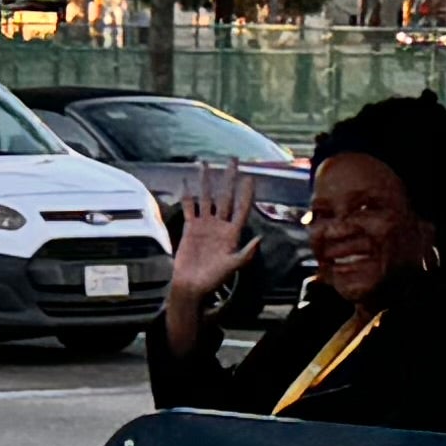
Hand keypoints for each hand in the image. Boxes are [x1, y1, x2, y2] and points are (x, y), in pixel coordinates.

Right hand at [162, 162, 254, 326]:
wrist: (191, 285)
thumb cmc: (213, 279)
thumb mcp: (232, 267)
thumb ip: (245, 253)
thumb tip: (260, 239)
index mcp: (233, 233)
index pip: (242, 208)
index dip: (247, 193)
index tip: (251, 177)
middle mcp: (220, 224)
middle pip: (226, 196)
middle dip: (229, 178)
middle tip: (233, 160)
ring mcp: (205, 224)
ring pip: (206, 197)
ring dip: (206, 180)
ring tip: (205, 163)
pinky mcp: (190, 228)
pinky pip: (189, 207)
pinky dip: (186, 195)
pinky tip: (185, 182)